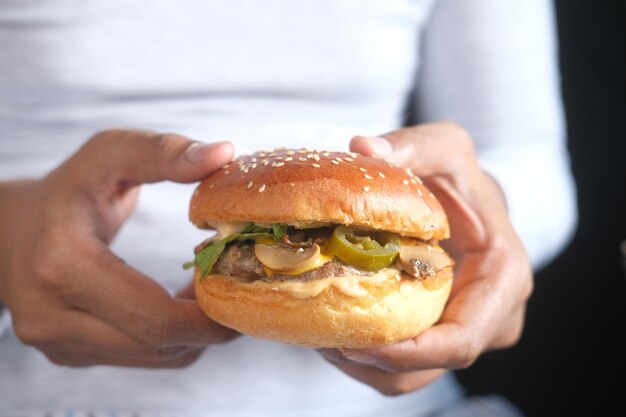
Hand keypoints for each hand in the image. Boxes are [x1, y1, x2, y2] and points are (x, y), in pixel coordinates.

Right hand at [0, 130, 238, 366]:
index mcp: (62, 265)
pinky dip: (170, 338)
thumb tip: (225, 152)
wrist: (4, 231)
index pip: (156, 317)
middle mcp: (52, 316)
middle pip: (158, 344)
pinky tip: (179, 304)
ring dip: (192, 332)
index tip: (241, 284)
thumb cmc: (66, 190)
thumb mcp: (108, 155)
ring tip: (207, 290)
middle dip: (210, 325)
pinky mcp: (67, 354)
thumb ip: (163, 152)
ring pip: (153, 357)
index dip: (210, 312)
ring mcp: (56, 343)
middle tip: (236, 289)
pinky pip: (138, 358)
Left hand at [319, 122, 532, 395]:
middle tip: (323, 341)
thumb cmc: (461, 175)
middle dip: (376, 362)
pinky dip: (369, 357)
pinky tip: (335, 332)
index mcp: (504, 278)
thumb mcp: (443, 147)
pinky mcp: (442, 333)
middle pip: (434, 366)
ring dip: (366, 366)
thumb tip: (363, 148)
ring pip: (415, 375)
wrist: (471, 198)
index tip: (355, 344)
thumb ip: (410, 146)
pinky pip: (406, 364)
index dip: (409, 352)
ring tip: (321, 338)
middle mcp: (493, 316)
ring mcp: (468, 329)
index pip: (462, 339)